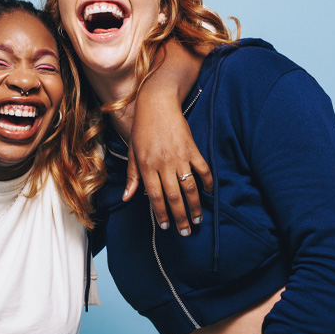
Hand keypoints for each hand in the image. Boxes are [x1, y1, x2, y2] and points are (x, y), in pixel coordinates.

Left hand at [125, 99, 212, 235]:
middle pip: (174, 197)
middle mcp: (163, 164)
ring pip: (190, 187)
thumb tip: (127, 197)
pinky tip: (208, 193)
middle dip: (180, 217)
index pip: (155, 197)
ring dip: (195, 205)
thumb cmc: (142, 128)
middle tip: (185, 231)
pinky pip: (203, 169)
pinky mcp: (192, 149)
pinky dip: (207, 182)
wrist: (157, 103)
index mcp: (147, 166)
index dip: (161, 213)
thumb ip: (132, 176)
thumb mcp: (133, 152)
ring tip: (198, 218)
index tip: (166, 226)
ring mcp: (180, 157)